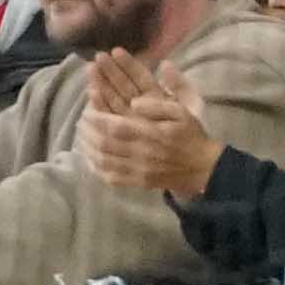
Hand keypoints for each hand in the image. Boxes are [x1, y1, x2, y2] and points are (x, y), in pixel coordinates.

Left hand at [79, 45, 213, 200]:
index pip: (114, 126)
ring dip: (88, 148)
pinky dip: (97, 168)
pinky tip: (91, 159)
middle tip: (80, 122)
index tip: (86, 110)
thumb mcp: (181, 112)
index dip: (96, 118)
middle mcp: (140, 153)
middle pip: (104, 144)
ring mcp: (138, 171)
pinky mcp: (139, 183)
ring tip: (81, 137)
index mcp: (149, 134)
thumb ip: (157, 105)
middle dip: (88, 132)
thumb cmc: (191, 136)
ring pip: (104, 161)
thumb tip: (133, 102)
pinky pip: (112, 178)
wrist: (203, 168)